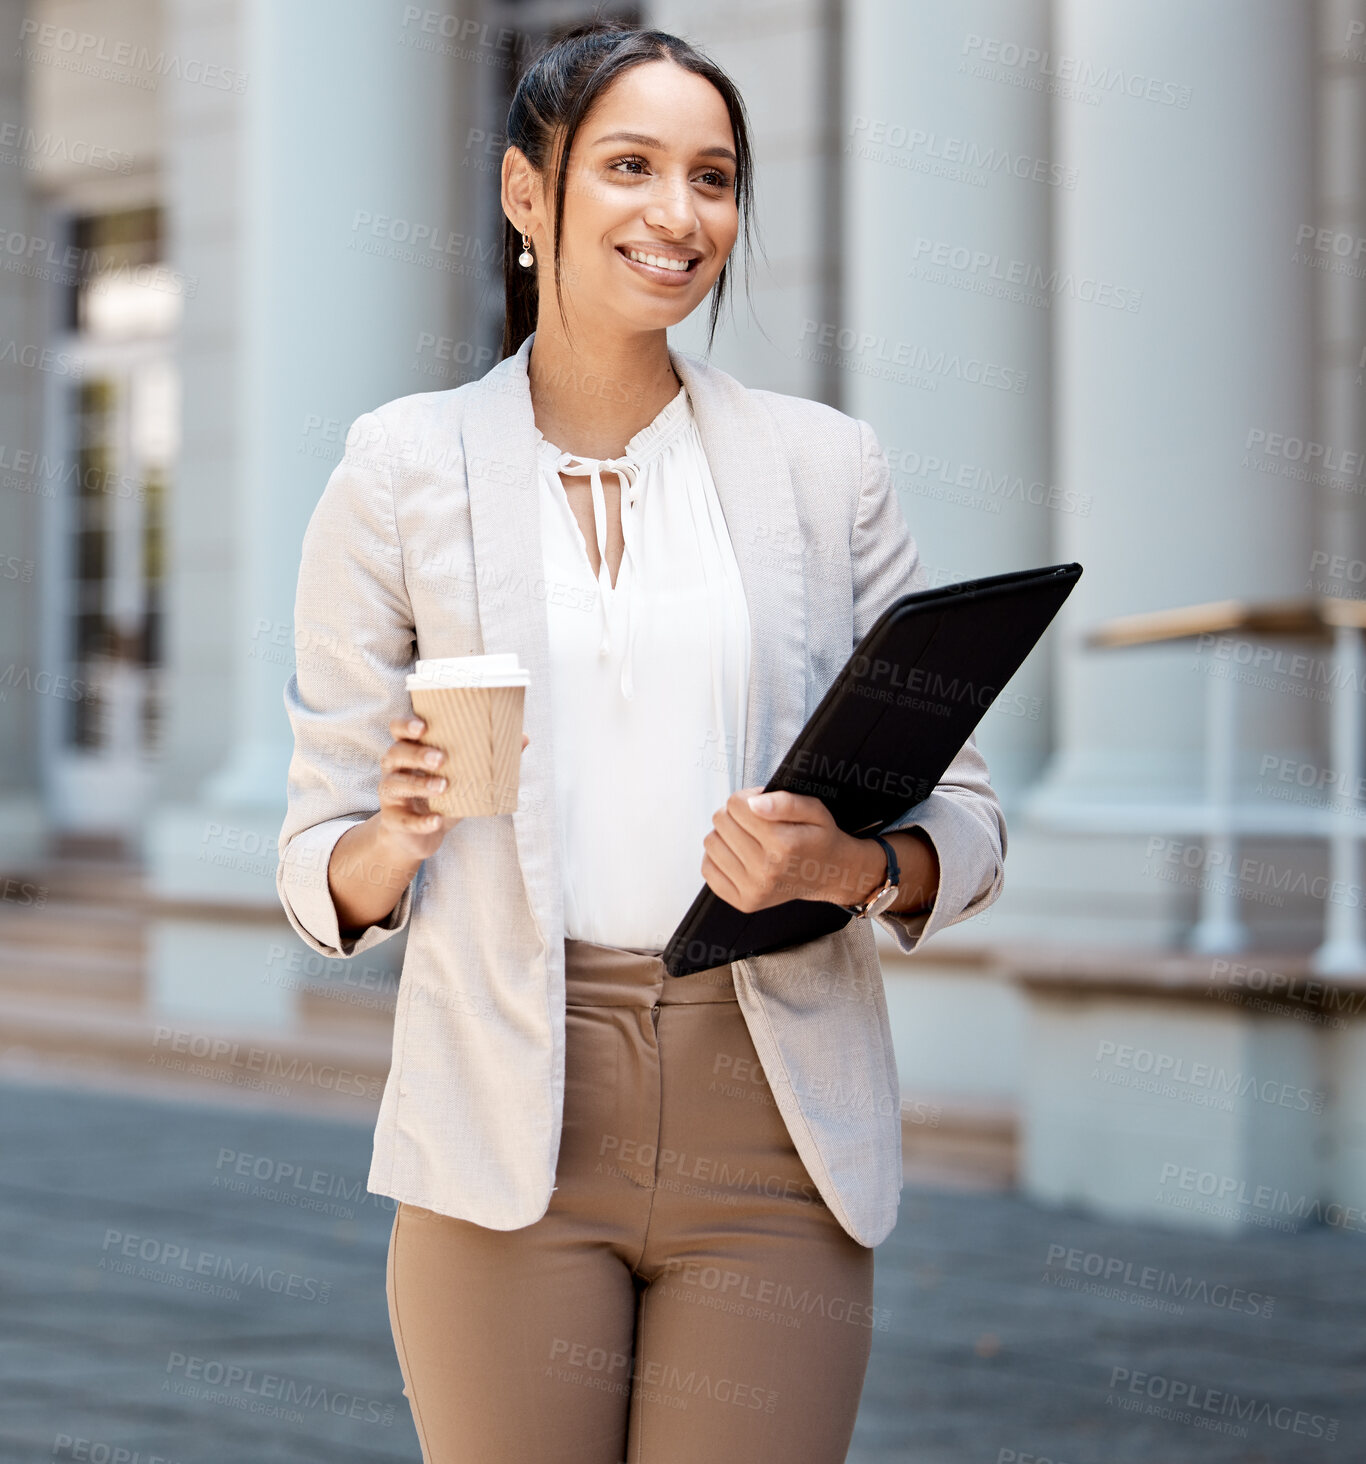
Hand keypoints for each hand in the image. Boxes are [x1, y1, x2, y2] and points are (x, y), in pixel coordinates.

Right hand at [378, 715, 529, 861]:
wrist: (419, 838)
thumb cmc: (442, 799)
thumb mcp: (465, 779)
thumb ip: (489, 759)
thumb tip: (524, 737)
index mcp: (410, 751)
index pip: (399, 730)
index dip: (406, 725)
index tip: (424, 726)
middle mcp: (395, 769)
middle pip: (395, 753)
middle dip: (417, 753)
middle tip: (441, 758)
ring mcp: (391, 795)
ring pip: (395, 784)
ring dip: (419, 784)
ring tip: (443, 786)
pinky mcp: (393, 821)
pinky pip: (403, 819)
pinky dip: (421, 820)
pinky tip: (436, 820)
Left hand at [700, 786, 877, 913]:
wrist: (828, 874)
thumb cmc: (818, 839)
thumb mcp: (814, 810)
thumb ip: (785, 801)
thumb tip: (753, 803)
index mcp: (784, 844)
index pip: (736, 804)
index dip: (748, 799)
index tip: (761, 806)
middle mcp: (767, 869)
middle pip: (721, 821)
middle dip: (735, 815)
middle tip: (755, 823)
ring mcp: (754, 889)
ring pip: (711, 843)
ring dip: (726, 836)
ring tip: (748, 839)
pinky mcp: (743, 901)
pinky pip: (708, 869)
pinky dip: (719, 858)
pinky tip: (739, 856)